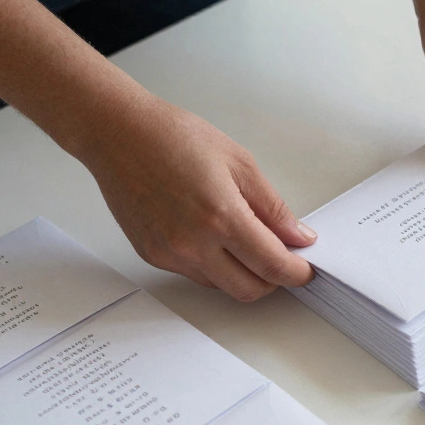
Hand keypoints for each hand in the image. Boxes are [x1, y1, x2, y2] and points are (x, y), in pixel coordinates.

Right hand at [81, 94, 316, 300]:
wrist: (118, 134)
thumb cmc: (173, 137)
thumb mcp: (239, 163)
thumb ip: (273, 207)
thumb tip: (298, 236)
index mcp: (221, 216)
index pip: (272, 265)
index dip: (297, 273)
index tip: (306, 269)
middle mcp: (193, 244)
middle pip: (249, 290)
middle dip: (273, 281)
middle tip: (282, 258)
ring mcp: (170, 254)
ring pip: (222, 286)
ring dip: (243, 274)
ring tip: (245, 240)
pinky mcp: (152, 256)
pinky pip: (195, 275)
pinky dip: (214, 266)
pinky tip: (213, 237)